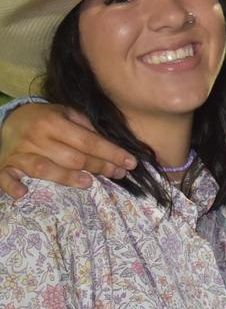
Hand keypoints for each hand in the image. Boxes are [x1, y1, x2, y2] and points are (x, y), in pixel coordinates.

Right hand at [0, 104, 136, 198]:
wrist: (9, 119)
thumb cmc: (46, 119)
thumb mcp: (66, 114)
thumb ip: (86, 127)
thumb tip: (112, 145)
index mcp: (54, 122)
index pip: (88, 141)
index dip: (111, 153)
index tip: (130, 163)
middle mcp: (37, 137)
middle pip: (72, 157)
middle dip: (98, 166)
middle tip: (118, 174)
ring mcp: (20, 153)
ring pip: (44, 168)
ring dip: (66, 177)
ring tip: (88, 183)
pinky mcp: (4, 165)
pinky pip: (5, 177)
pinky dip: (12, 186)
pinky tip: (22, 194)